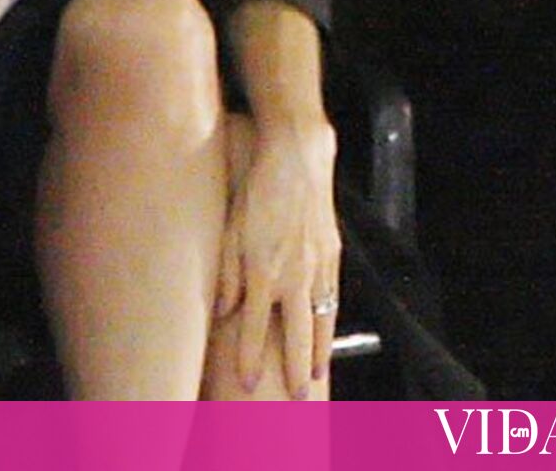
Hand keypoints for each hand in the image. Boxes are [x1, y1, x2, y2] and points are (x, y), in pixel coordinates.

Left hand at [215, 120, 340, 399]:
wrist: (297, 157)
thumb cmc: (255, 189)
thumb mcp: (229, 229)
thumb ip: (226, 273)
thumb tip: (222, 310)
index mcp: (264, 270)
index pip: (254, 327)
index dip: (250, 358)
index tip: (248, 383)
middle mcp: (295, 274)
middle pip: (297, 333)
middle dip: (295, 369)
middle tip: (298, 398)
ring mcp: (318, 264)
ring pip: (321, 319)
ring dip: (318, 349)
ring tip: (315, 374)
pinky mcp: (333, 252)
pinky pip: (333, 295)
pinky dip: (331, 319)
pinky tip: (327, 330)